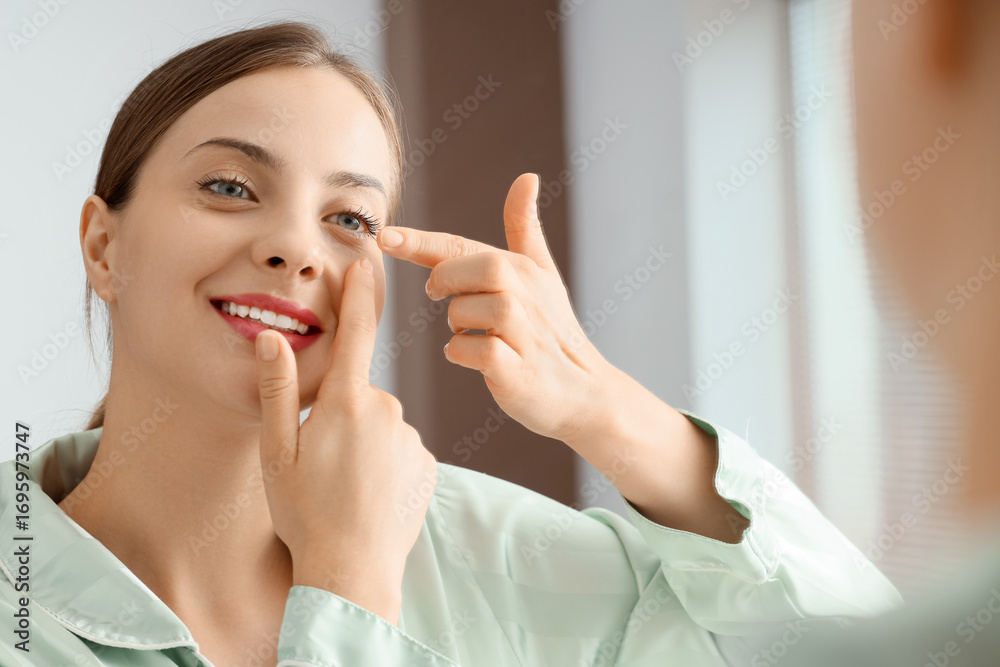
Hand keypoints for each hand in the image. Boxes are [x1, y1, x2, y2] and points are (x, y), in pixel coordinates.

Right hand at [254, 257, 437, 624]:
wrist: (354, 572)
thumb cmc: (305, 513)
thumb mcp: (278, 452)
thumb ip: (278, 390)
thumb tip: (270, 337)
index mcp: (346, 403)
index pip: (357, 334)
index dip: (360, 295)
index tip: (367, 262)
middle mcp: (387, 411)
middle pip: (362, 393)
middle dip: (344, 415)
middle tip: (324, 462)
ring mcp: (412, 437)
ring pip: (383, 424)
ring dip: (366, 443)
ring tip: (347, 486)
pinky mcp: (429, 462)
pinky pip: (402, 448)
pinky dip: (387, 463)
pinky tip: (372, 494)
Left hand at [377, 173, 612, 444]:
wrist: (583, 392)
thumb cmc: (552, 331)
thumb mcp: (542, 275)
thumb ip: (524, 228)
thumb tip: (526, 176)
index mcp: (524, 269)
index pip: (465, 246)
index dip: (420, 240)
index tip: (383, 236)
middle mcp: (529, 296)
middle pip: (480, 267)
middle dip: (446, 279)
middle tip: (438, 295)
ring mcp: (526, 334)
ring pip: (474, 310)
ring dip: (458, 322)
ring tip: (468, 332)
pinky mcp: (520, 371)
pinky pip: (480, 350)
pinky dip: (462, 352)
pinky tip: (469, 356)